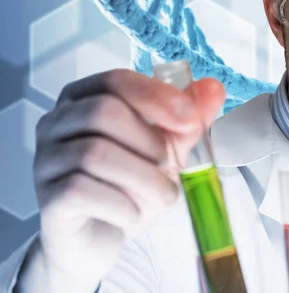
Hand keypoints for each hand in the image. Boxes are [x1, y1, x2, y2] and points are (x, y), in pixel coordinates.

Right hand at [19, 68, 224, 291]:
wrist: (99, 238)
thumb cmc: (129, 185)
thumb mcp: (168, 149)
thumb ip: (189, 119)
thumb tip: (213, 87)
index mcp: (84, 99)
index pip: (116, 81)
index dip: (156, 97)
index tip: (190, 120)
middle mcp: (56, 123)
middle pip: (103, 112)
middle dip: (150, 142)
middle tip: (172, 165)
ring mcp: (46, 160)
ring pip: (95, 153)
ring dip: (144, 178)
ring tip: (164, 194)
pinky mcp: (47, 199)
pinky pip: (82, 191)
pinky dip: (121, 205)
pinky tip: (132, 213)